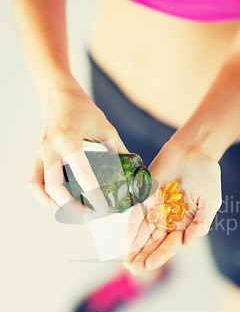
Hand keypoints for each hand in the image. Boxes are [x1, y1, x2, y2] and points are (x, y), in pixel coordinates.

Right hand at [29, 77, 128, 216]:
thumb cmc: (83, 111)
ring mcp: (41, 153)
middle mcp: (51, 149)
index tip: (103, 207)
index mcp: (69, 140)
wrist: (60, 97)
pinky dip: (44, 195)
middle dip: (70, 205)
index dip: (93, 193)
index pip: (82, 173)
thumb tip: (133, 173)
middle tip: (88, 214)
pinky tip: (59, 202)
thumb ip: (118, 151)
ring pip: (39, 186)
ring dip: (52, 203)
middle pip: (53, 186)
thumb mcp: (106, 129)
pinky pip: (35, 181)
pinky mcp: (38, 157)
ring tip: (72, 212)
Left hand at [124, 139, 221, 274]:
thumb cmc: (206, 176)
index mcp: (184, 224)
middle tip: (133, 269)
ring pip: (144, 231)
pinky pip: (138, 211)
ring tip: (127, 261)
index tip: (150, 264)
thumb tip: (187, 242)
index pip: (170, 244)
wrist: (195, 150)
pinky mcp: (146, 194)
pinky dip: (132, 224)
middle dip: (143, 256)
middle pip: (154, 241)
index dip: (160, 255)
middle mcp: (168, 218)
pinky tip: (128, 237)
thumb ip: (201, 223)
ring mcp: (156, 207)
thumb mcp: (211, 202)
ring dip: (135, 246)